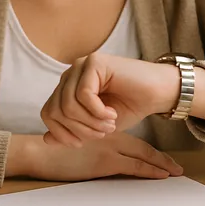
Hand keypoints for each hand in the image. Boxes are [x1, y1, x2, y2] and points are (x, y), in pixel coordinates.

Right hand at [9, 132, 183, 181]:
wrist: (40, 152)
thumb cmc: (54, 150)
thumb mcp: (77, 143)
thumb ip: (92, 146)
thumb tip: (102, 156)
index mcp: (104, 131)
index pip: (133, 141)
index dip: (150, 150)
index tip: (165, 159)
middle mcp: (109, 137)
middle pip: (142, 147)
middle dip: (162, 159)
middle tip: (177, 168)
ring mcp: (109, 148)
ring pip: (142, 155)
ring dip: (161, 165)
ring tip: (175, 172)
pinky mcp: (105, 160)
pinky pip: (134, 165)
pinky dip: (150, 170)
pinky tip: (161, 175)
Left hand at [40, 52, 179, 146]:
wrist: (158, 92)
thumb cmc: (129, 107)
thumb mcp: (95, 126)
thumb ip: (72, 131)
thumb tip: (46, 139)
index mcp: (68, 87)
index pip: (48, 112)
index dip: (61, 133)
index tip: (81, 143)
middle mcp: (71, 74)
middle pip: (56, 109)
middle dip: (78, 130)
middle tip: (101, 134)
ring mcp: (82, 65)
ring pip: (68, 104)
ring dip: (90, 122)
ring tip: (109, 125)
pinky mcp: (95, 62)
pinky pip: (84, 94)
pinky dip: (97, 111)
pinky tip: (112, 114)